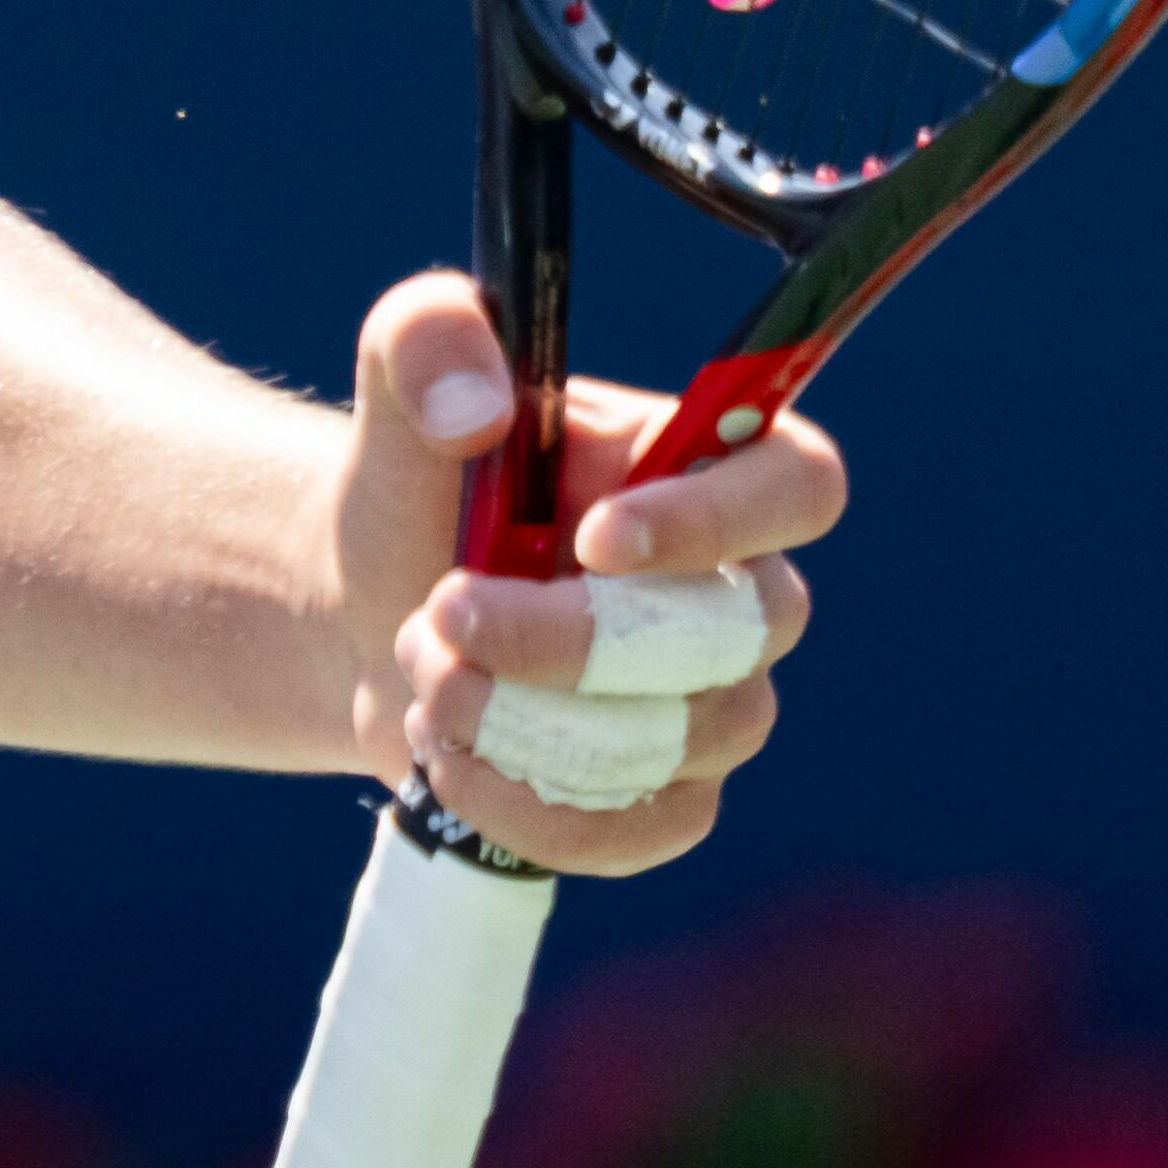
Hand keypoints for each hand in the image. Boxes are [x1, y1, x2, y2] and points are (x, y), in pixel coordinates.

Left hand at [317, 269, 841, 877]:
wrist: (368, 599)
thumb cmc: (418, 473)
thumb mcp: (402, 364)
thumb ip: (431, 338)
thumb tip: (476, 410)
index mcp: (710, 463)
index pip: (800, 486)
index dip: (717, 521)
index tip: (590, 535)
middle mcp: (743, 589)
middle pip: (727, 639)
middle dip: (563, 640)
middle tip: (443, 610)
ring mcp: (718, 704)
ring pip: (672, 741)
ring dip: (522, 717)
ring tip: (429, 671)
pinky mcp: (668, 796)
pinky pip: (641, 828)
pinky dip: (527, 803)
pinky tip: (450, 753)